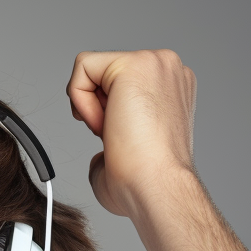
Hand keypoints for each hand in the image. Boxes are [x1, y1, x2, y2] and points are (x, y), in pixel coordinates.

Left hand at [66, 50, 196, 219]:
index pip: (119, 85)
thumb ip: (117, 143)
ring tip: (112, 131)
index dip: (105, 112)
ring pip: (92, 68)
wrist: (155, 187)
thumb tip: (104, 155)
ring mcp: (154, 62)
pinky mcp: (134, 63)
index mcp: (170, 88)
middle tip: (115, 135)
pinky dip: (80, 97)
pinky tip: (101, 123)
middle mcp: (167, 70)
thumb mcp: (133, 153)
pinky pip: (83, 67)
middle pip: (105, 74)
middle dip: (97, 107)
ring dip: (89, 105)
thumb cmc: (145, 183)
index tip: (119, 137)